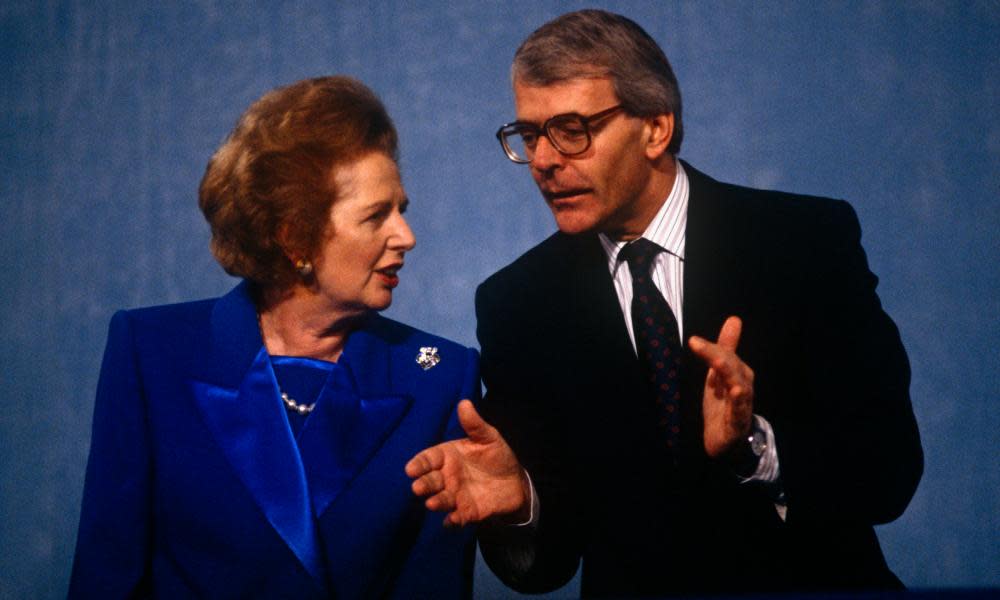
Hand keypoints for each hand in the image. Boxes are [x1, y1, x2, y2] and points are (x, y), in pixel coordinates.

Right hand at [405, 400, 529, 526]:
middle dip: (423, 484)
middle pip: (431, 480)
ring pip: (441, 499)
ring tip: (432, 503)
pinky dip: (452, 520)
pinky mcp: (467, 512)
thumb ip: (475, 424)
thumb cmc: (496, 456)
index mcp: (448, 456)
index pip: (428, 459)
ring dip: (436, 502)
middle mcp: (447, 477)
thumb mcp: (488, 437)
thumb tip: (464, 403)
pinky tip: (451, 521)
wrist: (515, 482)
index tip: (410, 469)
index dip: (419, 464)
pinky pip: (457, 517)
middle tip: (418, 487)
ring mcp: (456, 495)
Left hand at [689, 316, 754, 456]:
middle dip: (717, 355)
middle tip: (697, 344)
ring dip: (730, 374)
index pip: (725, 356)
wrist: (727, 439)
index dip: (711, 348)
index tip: (692, 340)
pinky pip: (739, 412)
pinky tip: (736, 393)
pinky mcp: (738, 422)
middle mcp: (743, 385)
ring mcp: (742, 405)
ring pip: (739, 386)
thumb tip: (734, 320)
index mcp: (738, 372)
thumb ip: (725, 348)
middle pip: (731, 367)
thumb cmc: (724, 403)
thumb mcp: (719, 374)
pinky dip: (738, 403)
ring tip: (719, 363)